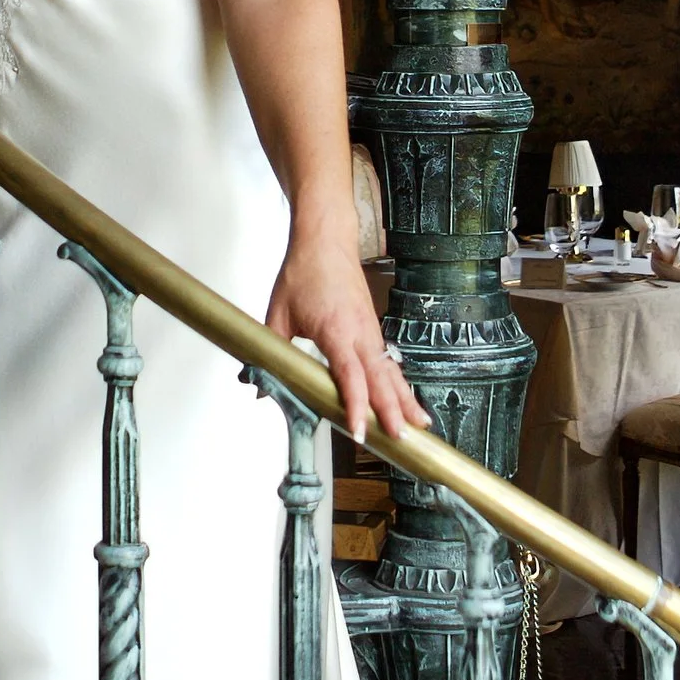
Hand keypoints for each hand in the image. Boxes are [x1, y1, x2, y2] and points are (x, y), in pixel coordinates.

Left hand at [267, 226, 429, 446]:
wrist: (325, 239)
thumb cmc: (304, 271)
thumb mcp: (277, 313)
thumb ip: (270, 353)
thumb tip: (259, 385)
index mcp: (336, 330)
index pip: (350, 375)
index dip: (356, 405)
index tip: (361, 430)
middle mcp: (360, 332)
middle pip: (381, 378)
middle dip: (392, 411)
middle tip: (401, 440)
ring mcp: (370, 330)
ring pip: (391, 371)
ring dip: (405, 399)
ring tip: (420, 426)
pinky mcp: (372, 328)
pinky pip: (389, 361)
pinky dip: (400, 383)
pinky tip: (407, 401)